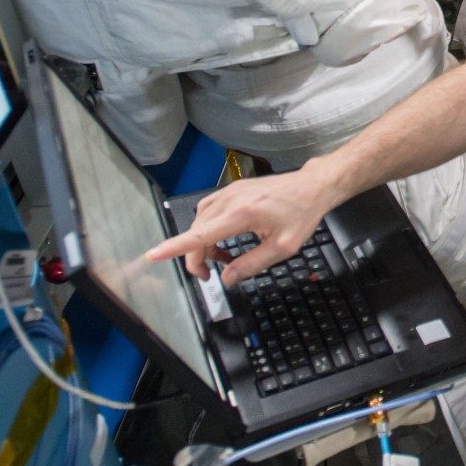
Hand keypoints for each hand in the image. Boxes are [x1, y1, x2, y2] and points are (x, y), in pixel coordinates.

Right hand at [145, 164, 342, 284]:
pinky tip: (224, 240)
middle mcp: (231, 199)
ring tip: (223, 258)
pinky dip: (210, 229)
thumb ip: (251, 264)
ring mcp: (229, 192)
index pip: (200, 234)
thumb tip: (226, 278)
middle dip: (197, 257)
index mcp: (242, 214)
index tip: (154, 254)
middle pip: (197, 232)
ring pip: (201, 222)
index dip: (175, 247)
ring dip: (205, 243)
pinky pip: (209, 211)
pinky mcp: (232, 190)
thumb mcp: (282, 248)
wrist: (312, 186)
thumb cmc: (301, 213)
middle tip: (210, 275)